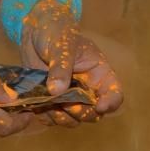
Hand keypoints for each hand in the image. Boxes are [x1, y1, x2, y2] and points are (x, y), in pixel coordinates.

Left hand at [18, 0, 123, 124]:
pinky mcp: (51, 101)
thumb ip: (61, 66)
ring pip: (73, 119)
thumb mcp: (62, 44)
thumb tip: (57, 91)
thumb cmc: (57, 31)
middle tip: (66, 104)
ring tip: (47, 105)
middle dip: (81, 113)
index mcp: (99, 74)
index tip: (99, 106)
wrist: (35, 30)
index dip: (111, 103)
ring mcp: (69, 97)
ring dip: (61, 117)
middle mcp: (87, 89)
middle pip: (93, 113)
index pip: (114, 94)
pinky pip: (52, 118)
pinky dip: (45, 116)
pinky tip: (36, 106)